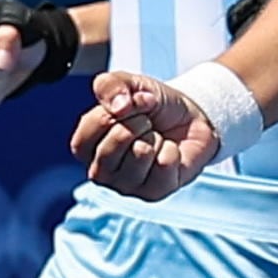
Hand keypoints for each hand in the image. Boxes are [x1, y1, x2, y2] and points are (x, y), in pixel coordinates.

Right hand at [71, 68, 216, 199]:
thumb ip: (111, 85)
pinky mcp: (152, 194)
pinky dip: (173, 150)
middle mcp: (101, 172)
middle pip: (114, 144)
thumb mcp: (130, 84)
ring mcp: (126, 186)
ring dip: (156, 137)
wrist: (191, 119)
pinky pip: (164, 164)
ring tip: (157, 138)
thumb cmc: (154, 107)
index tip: (128, 104)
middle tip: (147, 123)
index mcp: (87, 147)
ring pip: (140, 154)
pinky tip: (169, 152)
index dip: (113, 112)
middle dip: (138, 122)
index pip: (87, 134)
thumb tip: (118, 107)